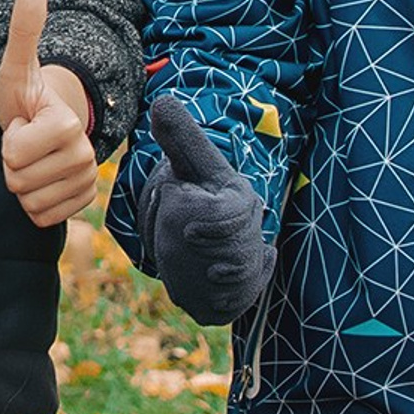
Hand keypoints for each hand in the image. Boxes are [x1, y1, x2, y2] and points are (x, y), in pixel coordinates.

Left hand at [0, 0, 98, 227]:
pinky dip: (33, 202)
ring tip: (32, 156)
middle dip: (12, 161)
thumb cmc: (24, 94)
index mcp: (69, 125)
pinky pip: (41, 217)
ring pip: (29, 201)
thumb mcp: (16, 64)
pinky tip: (40, 176)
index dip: (9, 137)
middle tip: (25, 139)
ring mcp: (87, 182)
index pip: (16, 152)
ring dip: (21, 181)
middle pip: (19, 180)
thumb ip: (23, 30)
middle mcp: (87, 157)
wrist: (41, 121)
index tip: (22, 120)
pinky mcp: (81, 203)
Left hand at [144, 94, 275, 324]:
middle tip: (178, 237)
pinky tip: (194, 282)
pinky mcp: (235, 300)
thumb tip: (162, 103)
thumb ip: (179, 134)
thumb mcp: (189, 159)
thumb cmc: (195, 184)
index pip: (229, 218)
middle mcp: (251, 239)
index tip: (188, 228)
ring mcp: (245, 272)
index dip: (208, 225)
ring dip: (190, 276)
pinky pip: (216, 310)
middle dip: (186, 250)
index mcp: (241, 202)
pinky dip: (200, 300)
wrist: (205, 221)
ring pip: (218, 289)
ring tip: (183, 256)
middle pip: (223, 259)